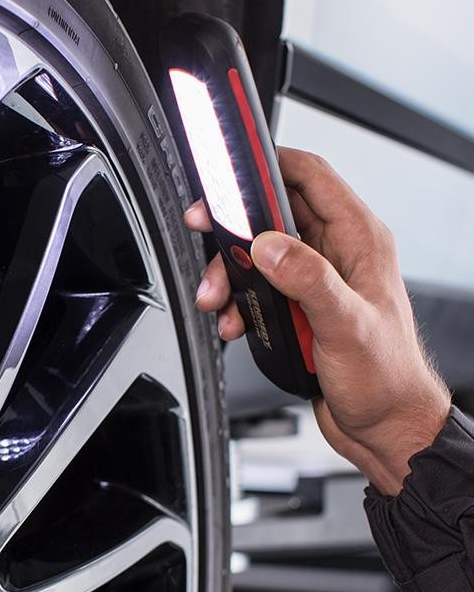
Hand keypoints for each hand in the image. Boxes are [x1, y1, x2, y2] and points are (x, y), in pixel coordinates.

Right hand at [185, 147, 450, 494]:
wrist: (385, 427)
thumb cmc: (387, 378)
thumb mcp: (346, 324)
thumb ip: (307, 279)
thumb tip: (268, 246)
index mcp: (358, 242)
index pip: (310, 177)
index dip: (268, 164)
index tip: (231, 169)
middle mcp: (336, 256)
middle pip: (272, 217)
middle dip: (233, 231)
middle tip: (205, 238)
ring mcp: (315, 284)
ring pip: (258, 257)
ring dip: (229, 276)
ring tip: (214, 299)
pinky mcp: (299, 312)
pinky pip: (257, 293)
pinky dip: (237, 306)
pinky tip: (232, 324)